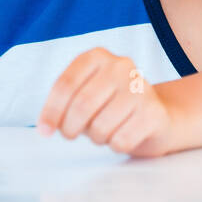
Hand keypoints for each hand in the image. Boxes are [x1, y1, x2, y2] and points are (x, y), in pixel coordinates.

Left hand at [36, 48, 175, 156]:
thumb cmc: (111, 106)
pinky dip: (115, 145)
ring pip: (101, 126)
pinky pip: (121, 140)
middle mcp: (121, 66)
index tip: (45, 131)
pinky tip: (123, 135)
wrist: (156, 116)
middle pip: (82, 105)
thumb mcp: (85, 95)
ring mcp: (140, 88)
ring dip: (96, 138)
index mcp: (97, 56)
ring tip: (103, 131)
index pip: (66, 85)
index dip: (51, 111)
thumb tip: (46, 127)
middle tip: (71, 134)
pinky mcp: (154, 112)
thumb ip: (64, 104)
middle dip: (70, 128)